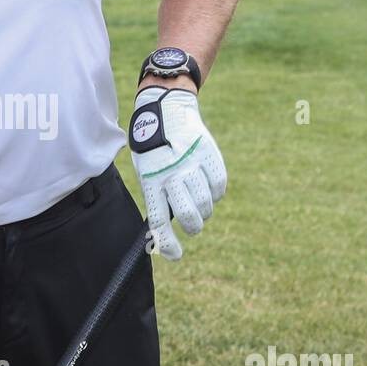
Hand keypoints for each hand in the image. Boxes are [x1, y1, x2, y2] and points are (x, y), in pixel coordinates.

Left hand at [128, 86, 226, 258]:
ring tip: (198, 200)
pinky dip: (216, 192)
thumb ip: (158, 198)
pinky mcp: (210, 156)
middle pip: (189, 216)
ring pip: (206, 204)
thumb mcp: (147, 172)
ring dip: (204, 210)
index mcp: (152, 181)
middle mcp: (172, 174)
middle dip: (192, 227)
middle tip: (192, 225)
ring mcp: (192, 165)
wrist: (167, 109)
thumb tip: (164, 233)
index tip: (175, 255)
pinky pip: (219, 186)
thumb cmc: (154, 148)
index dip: (168, 244)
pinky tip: (208, 185)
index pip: (159, 222)